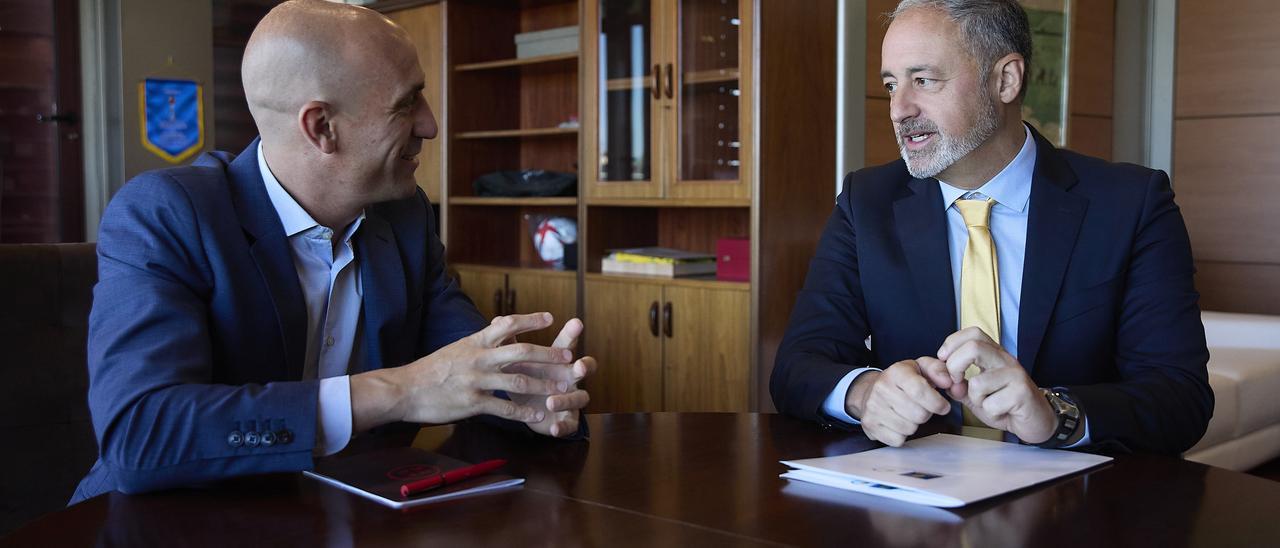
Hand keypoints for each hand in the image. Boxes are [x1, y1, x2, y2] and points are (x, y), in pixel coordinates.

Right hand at [350, 313, 573, 430]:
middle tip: (569, 357)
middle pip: (522, 351)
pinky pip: (505, 407)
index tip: (551, 318)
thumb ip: (480, 342)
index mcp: (475, 342)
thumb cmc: (431, 370)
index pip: (507, 324)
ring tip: (562, 390)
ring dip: (544, 385)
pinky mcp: (473, 403)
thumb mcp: (456, 348)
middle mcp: (479, 358)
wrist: (405, 390)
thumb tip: (498, 329)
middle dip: (549, 354)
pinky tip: (538, 416)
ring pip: (519, 380)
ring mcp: (477, 380)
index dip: (531, 320)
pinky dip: (524, 412)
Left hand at [504, 317, 596, 437]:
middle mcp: (570, 378)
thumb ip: (511, 342)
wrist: (531, 410)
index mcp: (558, 362)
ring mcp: (572, 399)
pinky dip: (563, 426)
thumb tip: (498, 319)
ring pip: (580, 397)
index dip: (572, 334)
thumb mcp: (518, 362)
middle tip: (578, 365)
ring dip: (566, 399)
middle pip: (584, 368)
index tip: (575, 322)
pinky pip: (570, 424)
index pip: (566, 345)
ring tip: (550, 401)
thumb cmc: (527, 379)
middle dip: (584, 366)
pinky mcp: (567, 421)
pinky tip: (554, 428)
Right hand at [847, 360, 951, 446]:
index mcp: (896, 372)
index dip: (937, 402)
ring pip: (909, 429)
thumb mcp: (921, 368)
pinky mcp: (870, 425)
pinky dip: (902, 435)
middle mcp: (881, 388)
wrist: (870, 391)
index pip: (920, 391)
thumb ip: (939, 370)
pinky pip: (897, 440)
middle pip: (919, 414)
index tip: (943, 406)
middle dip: (926, 413)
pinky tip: (898, 423)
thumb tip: (950, 382)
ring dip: (914, 424)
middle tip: (921, 407)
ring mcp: (873, 408)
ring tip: (908, 414)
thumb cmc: (902, 381)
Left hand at [934, 327, 1055, 443]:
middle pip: (973, 347)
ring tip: (988, 403)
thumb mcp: (976, 394)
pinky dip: (990, 412)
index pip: (973, 333)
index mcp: (994, 354)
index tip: (943, 359)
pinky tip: (1002, 412)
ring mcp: (1015, 375)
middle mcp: (1006, 359)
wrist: (1037, 421)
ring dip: (976, 399)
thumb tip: (944, 380)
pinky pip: (991, 403)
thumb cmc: (1006, 405)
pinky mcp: (1022, 393)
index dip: (952, 343)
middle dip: (954, 367)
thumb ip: (958, 386)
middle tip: (956, 383)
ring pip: (978, 382)